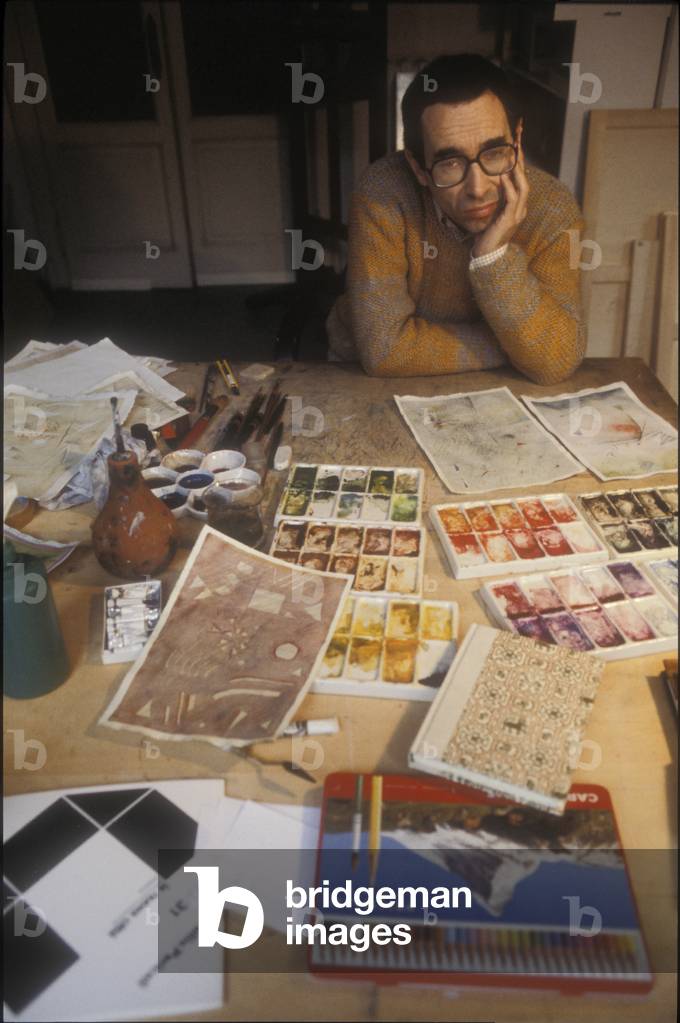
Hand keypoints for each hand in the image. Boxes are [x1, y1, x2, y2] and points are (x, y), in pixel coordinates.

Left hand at [471, 127, 528, 257]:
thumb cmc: (486, 236)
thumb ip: (497, 199)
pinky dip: (509, 187)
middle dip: (521, 160)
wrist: (486, 256)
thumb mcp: (493, 213)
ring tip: (513, 156)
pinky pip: (512, 200)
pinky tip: (503, 177)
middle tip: (518, 141)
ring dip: (518, 171)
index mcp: (517, 207)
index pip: (520, 180)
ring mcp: (517, 215)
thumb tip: (496, 180)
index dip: (519, 162)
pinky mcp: (509, 221)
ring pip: (523, 188)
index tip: (516, 145)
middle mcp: (520, 209)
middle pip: (525, 180)